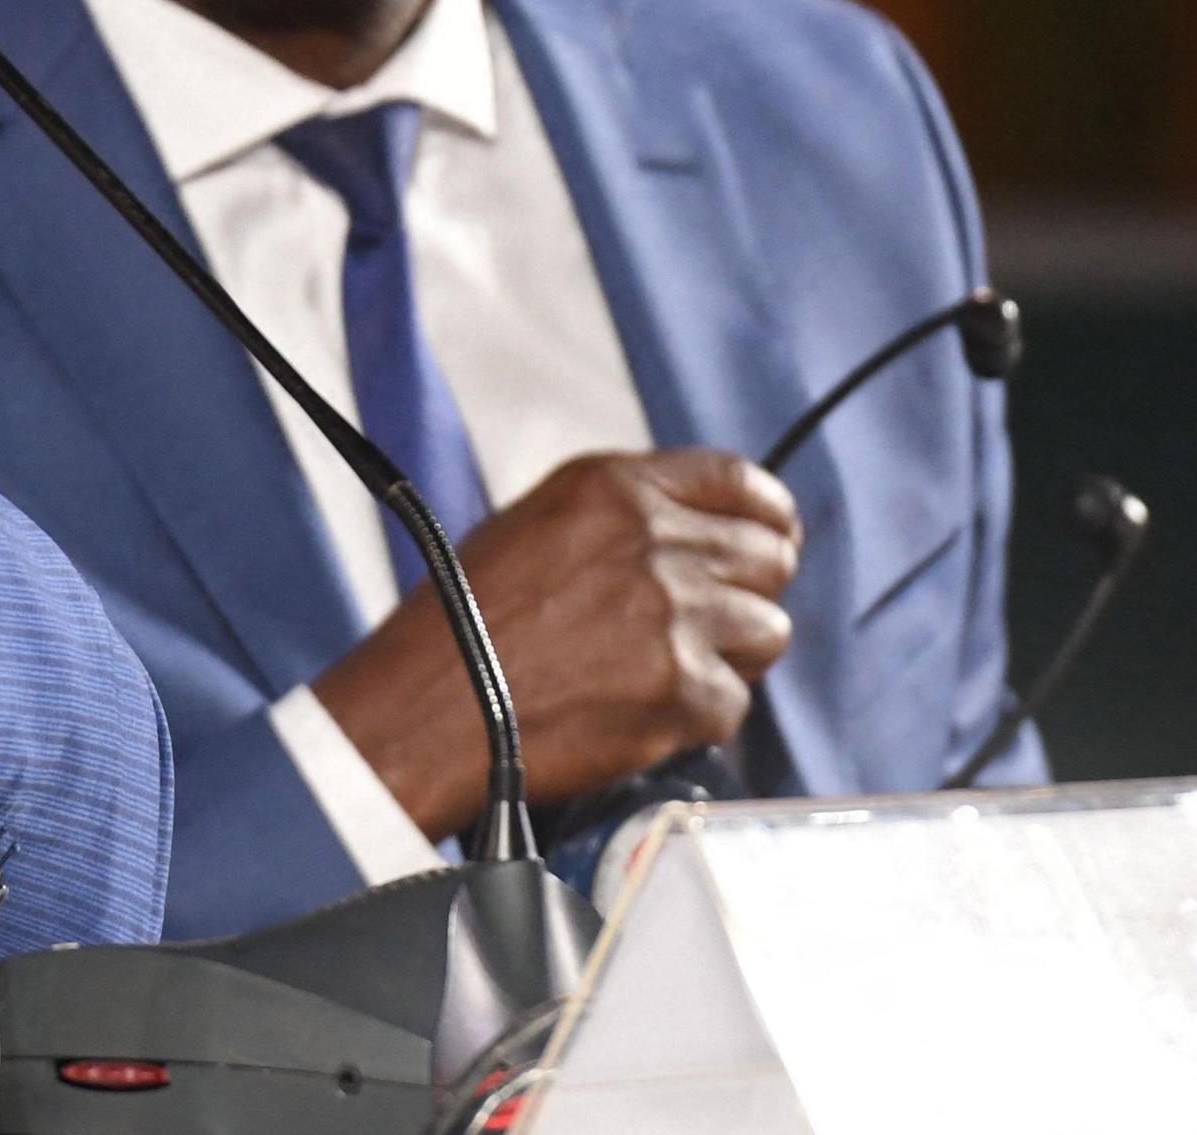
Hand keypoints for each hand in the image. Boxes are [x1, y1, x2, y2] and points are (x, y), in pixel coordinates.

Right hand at [314, 448, 801, 836]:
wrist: (425, 711)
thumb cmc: (458, 628)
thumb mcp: (532, 526)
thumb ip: (621, 518)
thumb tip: (694, 533)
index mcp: (611, 488)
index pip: (740, 481)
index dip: (766, 515)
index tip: (770, 536)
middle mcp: (652, 540)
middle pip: (770, 557)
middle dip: (748, 592)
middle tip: (710, 623)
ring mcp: (673, 615)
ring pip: (768, 630)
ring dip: (728, 656)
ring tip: (661, 671)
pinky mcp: (682, 689)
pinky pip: (733, 703)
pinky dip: (695, 716)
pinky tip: (638, 711)